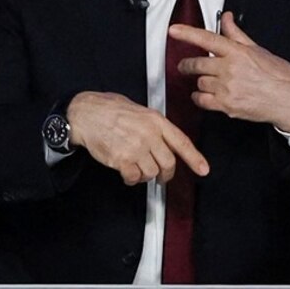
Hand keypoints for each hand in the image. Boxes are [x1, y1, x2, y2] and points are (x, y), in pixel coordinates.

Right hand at [67, 91, 207, 185]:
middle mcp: (149, 134)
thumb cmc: (108, 109)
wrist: (86, 113)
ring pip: (151, 173)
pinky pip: (134, 177)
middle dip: (165, 174)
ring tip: (135, 168)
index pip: (181, 142)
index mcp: (156, 120)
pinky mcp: (122, 159)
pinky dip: (131, 179)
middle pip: (168, 163)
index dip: (194, 158)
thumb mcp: (138, 109)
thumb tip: (162, 140)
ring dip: (144, 176)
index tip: (203, 169)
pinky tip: (126, 173)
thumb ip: (153, 125)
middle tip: (161, 177)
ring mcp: (136, 147)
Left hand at [169, 13, 289, 134]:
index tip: (173, 31)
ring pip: (199, 82)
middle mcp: (230, 69)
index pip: (207, 39)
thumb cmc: (278, 75)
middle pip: (196, 64)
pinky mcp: (226, 106)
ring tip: (207, 81)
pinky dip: (199, 97)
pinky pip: (202, 100)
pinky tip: (204, 95)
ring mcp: (227, 88)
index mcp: (237, 52)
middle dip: (188, 65)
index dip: (187, 34)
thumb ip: (236, 34)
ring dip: (199, 81)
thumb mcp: (257, 49)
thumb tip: (226, 19)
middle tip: (186, 66)